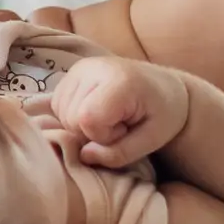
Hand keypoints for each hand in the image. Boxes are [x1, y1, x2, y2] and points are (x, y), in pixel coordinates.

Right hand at [45, 53, 192, 170]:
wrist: (164, 86)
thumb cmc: (164, 113)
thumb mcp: (152, 139)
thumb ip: (120, 153)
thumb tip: (84, 155)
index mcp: (119, 81)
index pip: (87, 119)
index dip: (102, 137)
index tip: (125, 131)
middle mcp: (93, 68)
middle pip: (71, 118)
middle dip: (93, 133)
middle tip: (120, 126)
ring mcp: (79, 68)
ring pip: (62, 113)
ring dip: (82, 126)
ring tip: (110, 118)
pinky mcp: (71, 72)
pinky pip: (58, 105)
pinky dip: (74, 116)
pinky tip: (97, 112)